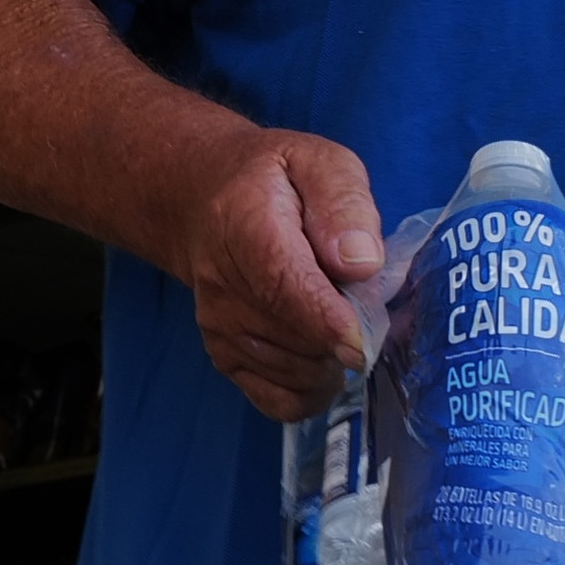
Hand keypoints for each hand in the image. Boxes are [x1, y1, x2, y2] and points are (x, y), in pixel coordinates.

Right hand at [172, 130, 391, 420]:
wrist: (200, 202)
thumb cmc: (272, 182)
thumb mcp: (318, 163)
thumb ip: (344, 204)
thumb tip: (361, 262)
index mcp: (245, 227)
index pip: (285, 287)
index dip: (328, 322)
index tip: (362, 344)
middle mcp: (223, 287)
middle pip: (301, 339)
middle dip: (347, 331)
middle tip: (364, 298)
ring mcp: (220, 329)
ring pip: (300, 374)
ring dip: (334, 356)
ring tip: (337, 313)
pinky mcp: (225, 359)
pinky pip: (283, 402)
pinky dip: (314, 389)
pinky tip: (321, 353)